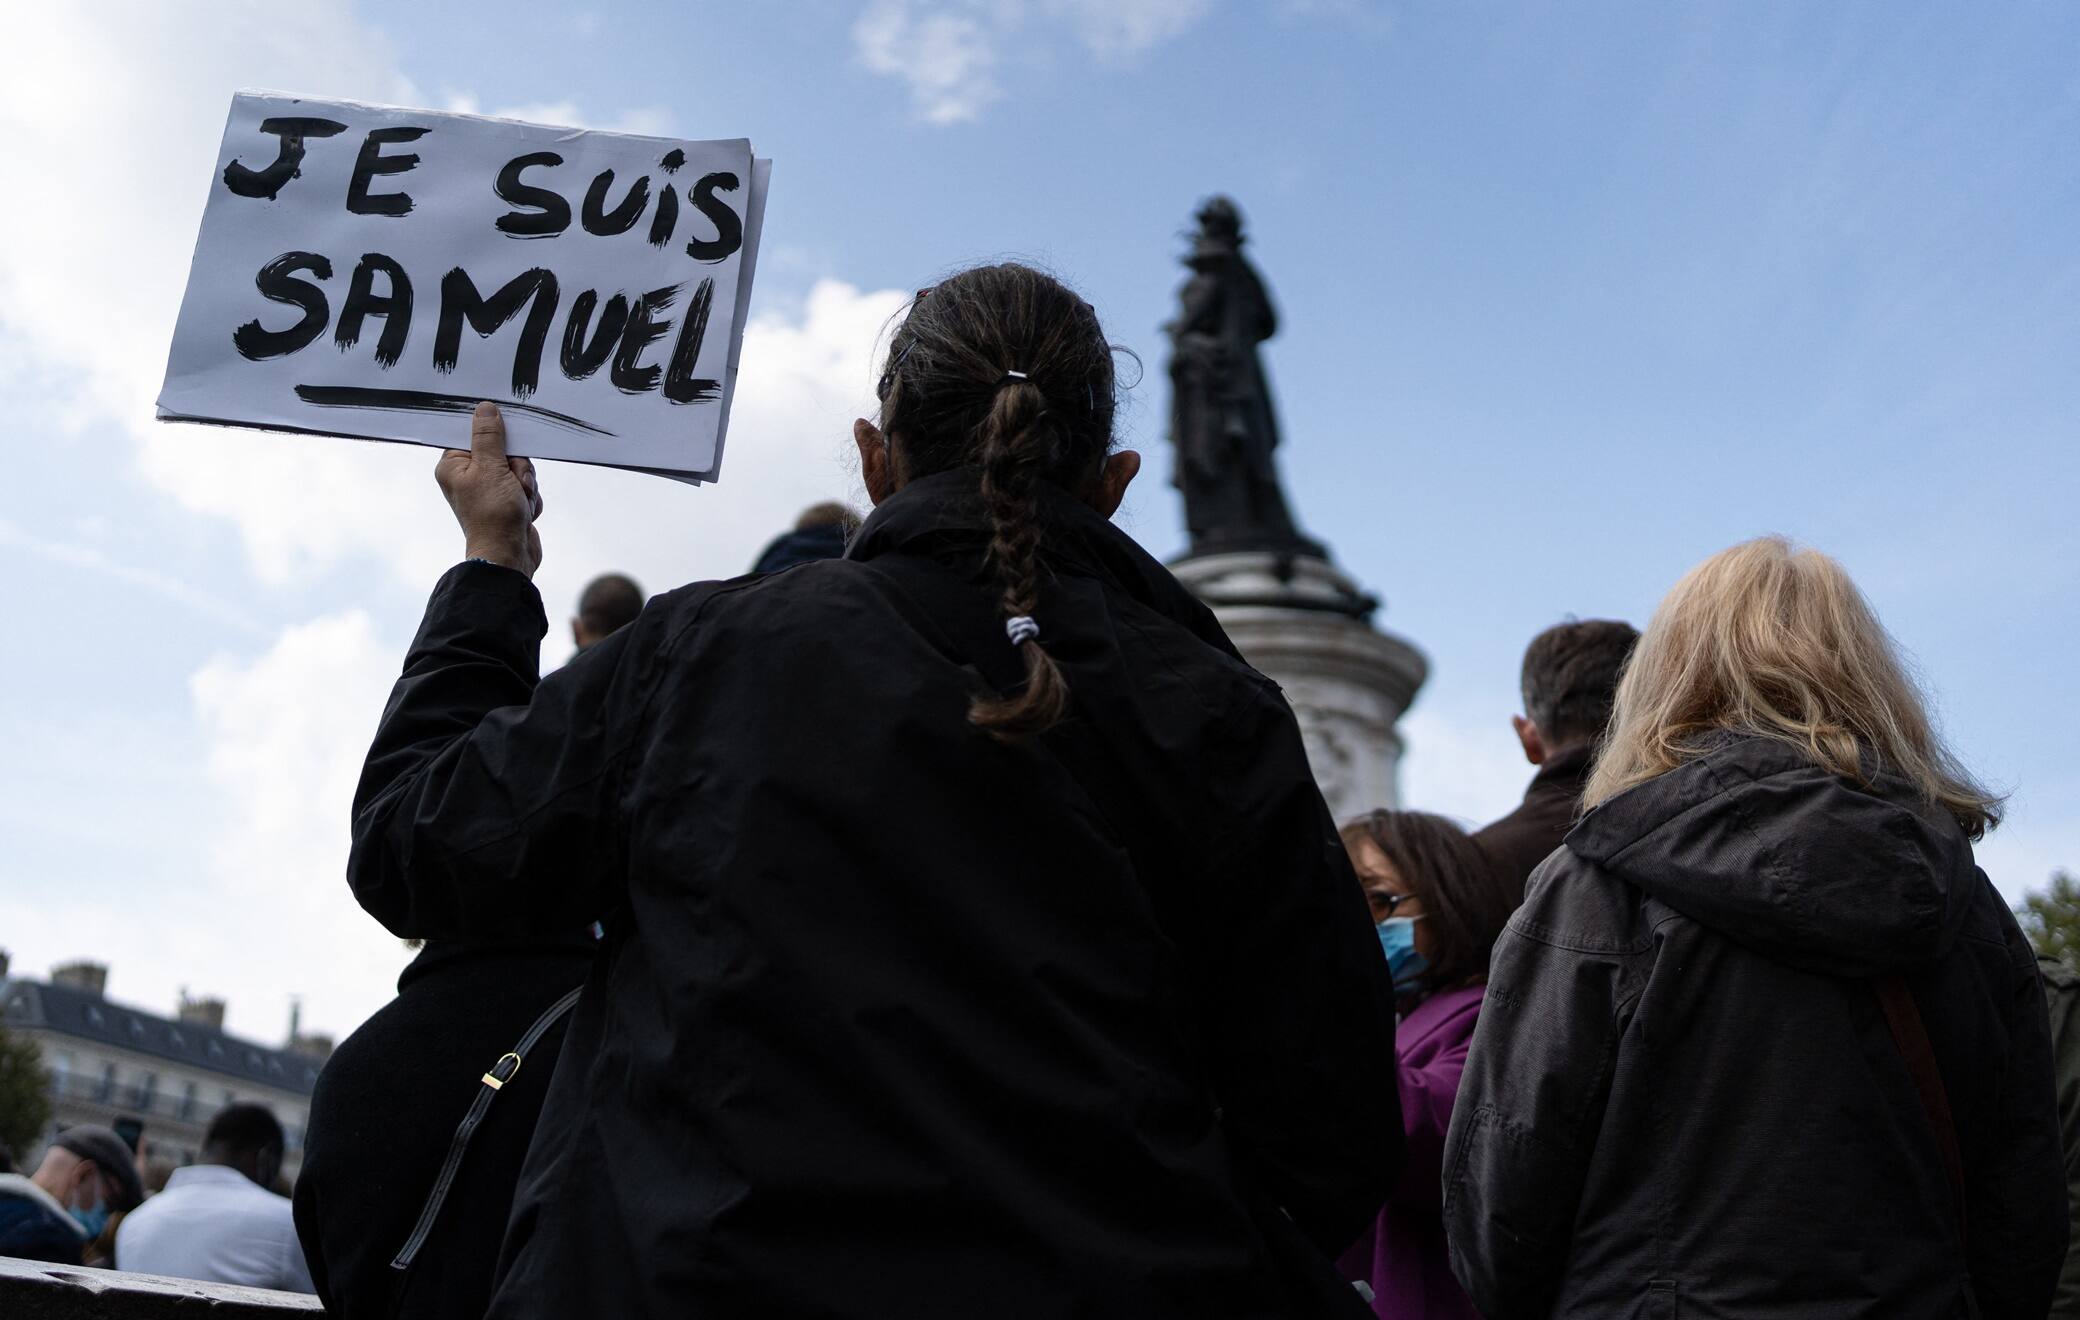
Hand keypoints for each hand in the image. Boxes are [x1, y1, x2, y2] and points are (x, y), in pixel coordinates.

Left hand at [435, 402, 543, 577]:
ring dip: (526, 483)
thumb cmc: (493, 516)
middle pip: (503, 450)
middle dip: (517, 466)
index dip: (494, 437)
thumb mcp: (490, 467)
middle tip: (513, 480)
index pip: (473, 434)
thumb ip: (488, 436)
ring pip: (519, 468)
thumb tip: (484, 409)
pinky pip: (526, 486)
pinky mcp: (508, 501)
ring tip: (520, 500)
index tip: (505, 444)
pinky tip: (524, 511)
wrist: (509, 556)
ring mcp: (490, 489)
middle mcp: (469, 476)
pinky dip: (530, 497)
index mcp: (454, 465)